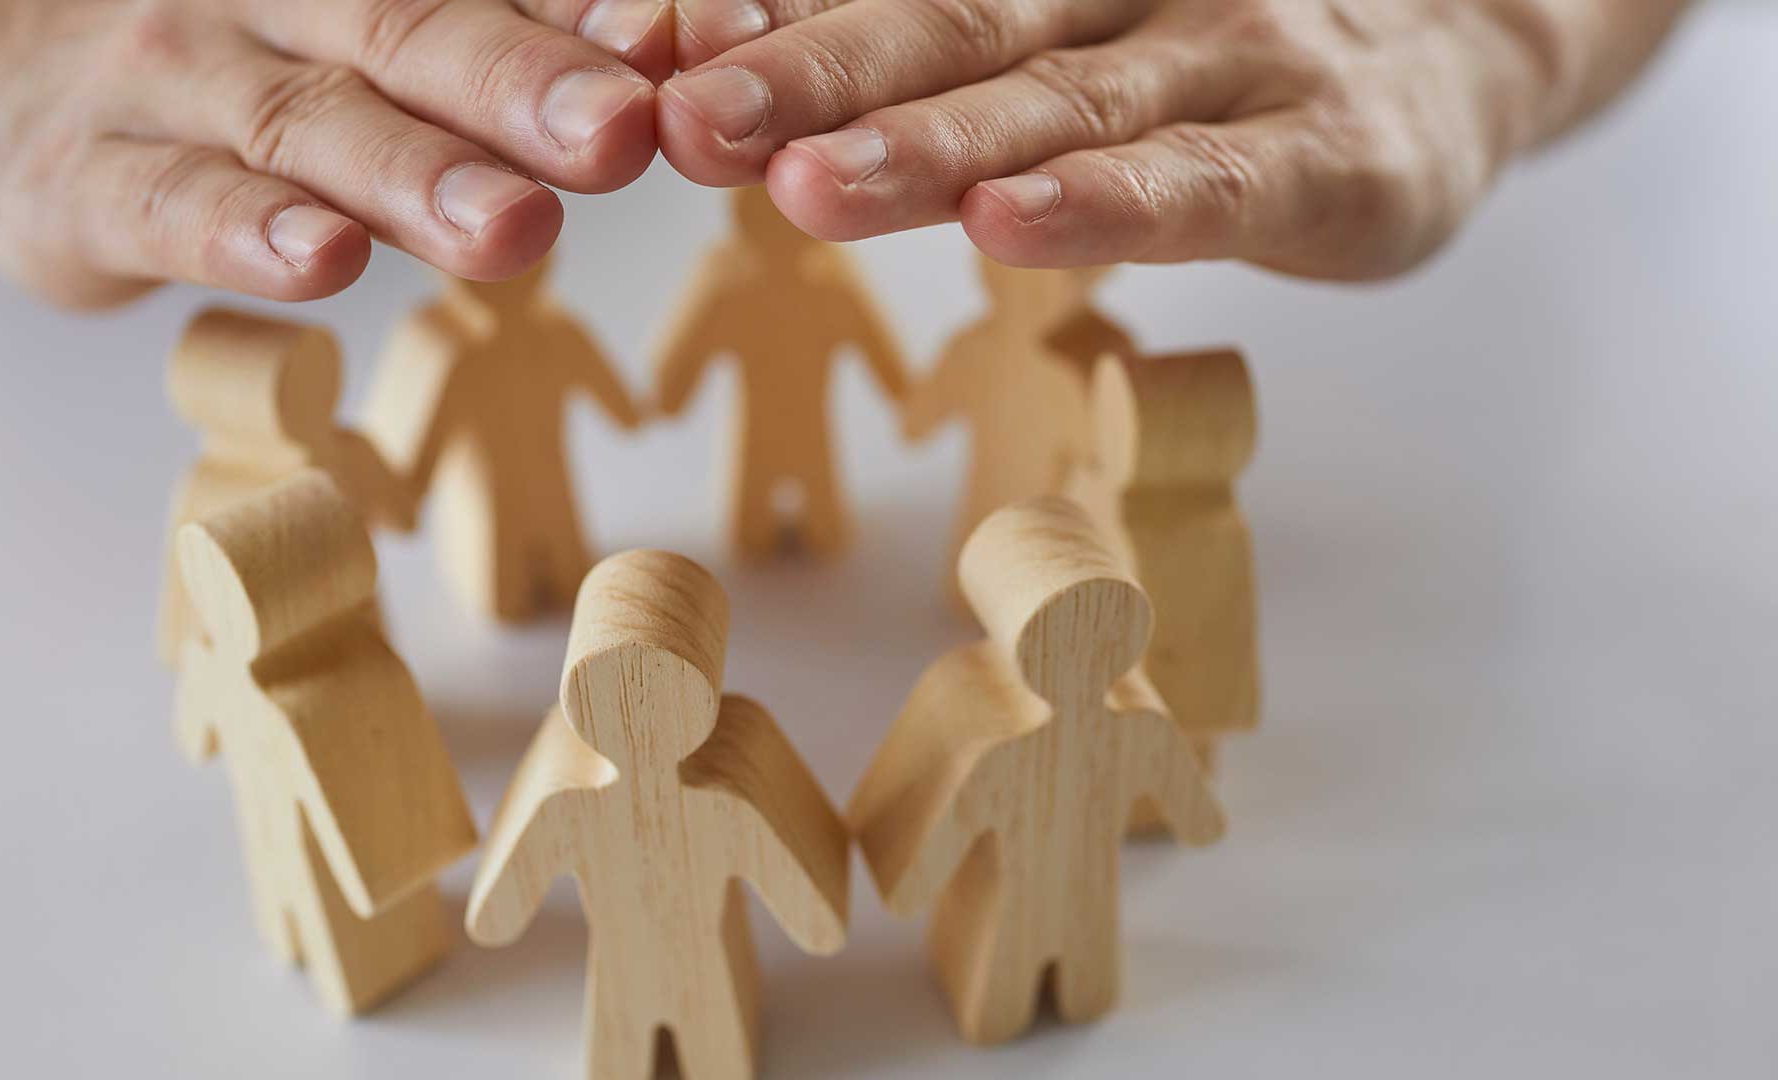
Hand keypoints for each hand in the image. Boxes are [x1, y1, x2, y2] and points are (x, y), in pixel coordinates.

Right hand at [0, 0, 665, 307]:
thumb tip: (658, 43)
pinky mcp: (85, 179)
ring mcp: (172, 84)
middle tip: (619, 134)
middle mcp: (270, 7)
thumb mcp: (359, 32)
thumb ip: (494, 39)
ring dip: (413, 176)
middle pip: (406, 37)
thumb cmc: (233, 59)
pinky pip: (172, 205)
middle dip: (522, 87)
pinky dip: (247, 235)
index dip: (580, 22)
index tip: (674, 53)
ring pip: (303, 126)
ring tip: (509, 225)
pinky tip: (323, 262)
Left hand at [655, 0, 1685, 279]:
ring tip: (804, 184)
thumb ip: (939, 42)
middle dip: (812, 72)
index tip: (640, 49)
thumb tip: (740, 57)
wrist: (1460, 50)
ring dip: (930, 142)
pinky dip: (1107, 209)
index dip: (770, 17)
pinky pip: (1207, 183)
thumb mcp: (1074, 25)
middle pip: (955, 25)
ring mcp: (1233, 60)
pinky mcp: (1325, 155)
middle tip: (689, 118)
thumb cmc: (1222, 50)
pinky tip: (1011, 229)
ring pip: (1062, 103)